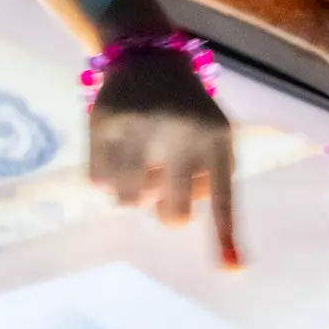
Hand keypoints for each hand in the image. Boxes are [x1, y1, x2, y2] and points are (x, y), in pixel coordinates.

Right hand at [88, 49, 240, 268]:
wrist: (147, 57)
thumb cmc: (188, 112)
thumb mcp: (216, 137)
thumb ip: (215, 190)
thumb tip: (229, 266)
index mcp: (218, 138)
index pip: (223, 199)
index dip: (225, 237)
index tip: (230, 272)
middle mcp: (182, 131)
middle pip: (172, 214)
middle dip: (164, 211)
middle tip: (160, 190)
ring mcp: (140, 125)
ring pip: (128, 201)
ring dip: (130, 194)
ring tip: (137, 165)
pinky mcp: (103, 121)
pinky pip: (97, 182)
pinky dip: (104, 176)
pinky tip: (115, 150)